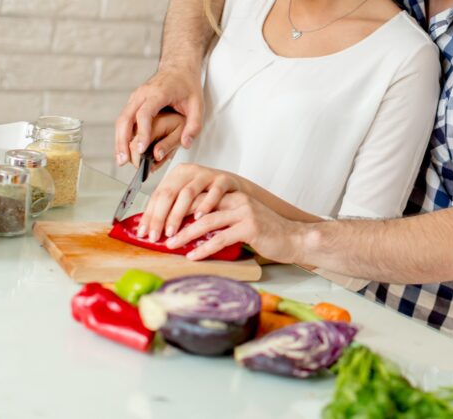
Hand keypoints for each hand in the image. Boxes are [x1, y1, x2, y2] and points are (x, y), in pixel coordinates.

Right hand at [115, 68, 203, 166]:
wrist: (178, 67)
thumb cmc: (187, 84)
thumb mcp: (198, 104)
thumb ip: (194, 124)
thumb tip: (186, 144)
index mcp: (158, 93)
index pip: (144, 114)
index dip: (142, 132)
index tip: (141, 149)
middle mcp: (142, 94)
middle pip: (126, 118)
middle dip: (122, 140)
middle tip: (124, 160)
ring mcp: (135, 97)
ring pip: (121, 119)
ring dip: (119, 140)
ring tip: (121, 160)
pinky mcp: (134, 102)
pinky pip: (124, 119)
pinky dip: (122, 134)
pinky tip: (123, 149)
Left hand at [139, 163, 241, 242]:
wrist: (248, 196)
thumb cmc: (216, 202)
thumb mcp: (193, 200)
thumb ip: (174, 208)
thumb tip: (149, 227)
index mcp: (180, 174)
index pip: (159, 194)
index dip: (150, 214)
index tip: (144, 233)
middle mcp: (194, 171)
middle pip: (170, 193)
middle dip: (161, 217)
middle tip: (156, 236)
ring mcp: (211, 174)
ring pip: (188, 194)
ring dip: (178, 215)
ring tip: (173, 232)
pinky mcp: (227, 181)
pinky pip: (215, 193)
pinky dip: (205, 206)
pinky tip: (199, 218)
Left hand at [165, 191, 301, 262]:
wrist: (294, 238)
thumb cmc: (267, 233)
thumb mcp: (241, 221)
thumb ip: (221, 220)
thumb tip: (192, 230)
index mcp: (232, 196)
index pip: (198, 197)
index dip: (177, 208)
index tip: (161, 220)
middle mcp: (237, 200)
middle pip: (198, 207)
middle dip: (175, 220)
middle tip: (158, 233)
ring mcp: (244, 212)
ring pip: (207, 222)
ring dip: (185, 235)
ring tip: (170, 245)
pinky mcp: (250, 227)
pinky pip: (221, 238)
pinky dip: (204, 248)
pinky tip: (193, 256)